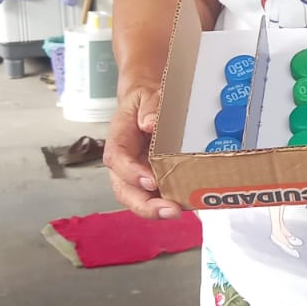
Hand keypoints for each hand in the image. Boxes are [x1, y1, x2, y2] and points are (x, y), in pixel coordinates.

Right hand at [103, 82, 182, 219]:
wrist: (147, 104)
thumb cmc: (146, 101)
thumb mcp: (148, 94)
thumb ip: (150, 106)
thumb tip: (150, 124)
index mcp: (119, 138)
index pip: (117, 159)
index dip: (131, 173)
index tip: (150, 180)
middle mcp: (124, 162)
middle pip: (124, 190)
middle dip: (144, 205)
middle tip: (169, 210)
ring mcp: (137, 174)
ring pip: (138, 199)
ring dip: (157, 210)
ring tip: (178, 211)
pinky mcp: (153, 180)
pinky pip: (157, 196)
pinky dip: (170, 203)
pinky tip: (188, 205)